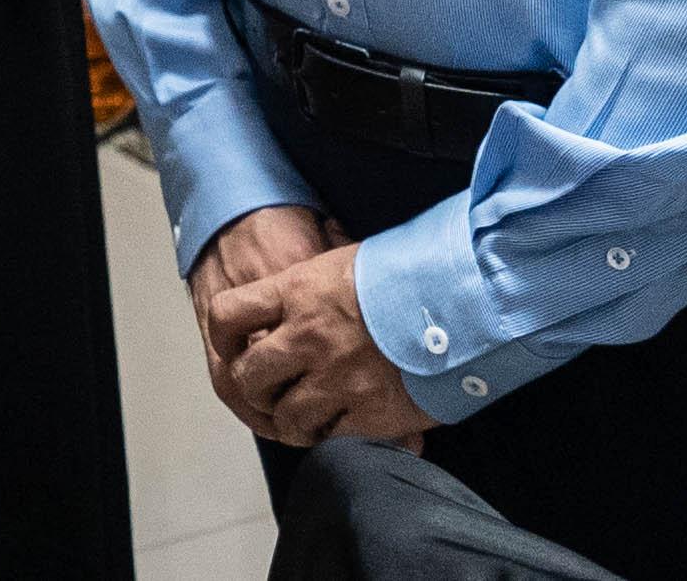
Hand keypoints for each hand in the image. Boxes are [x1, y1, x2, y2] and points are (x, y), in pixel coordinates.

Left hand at [201, 234, 434, 447]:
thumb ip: (312, 274)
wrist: (463, 301)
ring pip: (286, 416)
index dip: (223, 336)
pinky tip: (340, 426)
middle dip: (254, 388)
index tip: (233, 346)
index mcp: (296, 292)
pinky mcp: (371, 413)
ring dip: (290, 420)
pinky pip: (331, 438)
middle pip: (249, 376)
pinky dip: (330, 437)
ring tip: (303, 415)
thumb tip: (307, 247)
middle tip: (269, 390)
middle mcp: (308, 337)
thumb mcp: (347, 257)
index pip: (227, 315)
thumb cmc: (406, 273)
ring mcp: (338, 378)